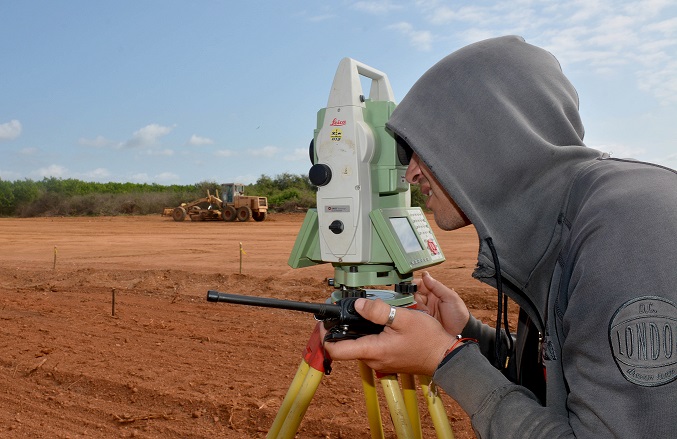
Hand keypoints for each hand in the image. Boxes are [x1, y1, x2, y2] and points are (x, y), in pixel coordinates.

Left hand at [322, 298, 454, 375]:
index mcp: (372, 350)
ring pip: (358, 346)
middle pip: (345, 347)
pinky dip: (367, 335)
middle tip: (343, 310)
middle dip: (341, 329)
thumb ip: (378, 311)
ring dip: (356, 331)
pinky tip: (377, 323)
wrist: (444, 356)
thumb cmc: (427, 339)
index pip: (336, 350)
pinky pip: (370, 348)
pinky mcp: (386, 360)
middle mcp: (373, 359)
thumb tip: (359, 304)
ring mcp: (380, 361)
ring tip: (362, 313)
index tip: (323, 324)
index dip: (324, 337)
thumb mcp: (402, 318)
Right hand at [414, 271, 469, 335]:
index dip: (413, 284)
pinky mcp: (422, 320)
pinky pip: (412, 315)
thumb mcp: (450, 297)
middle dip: (409, 296)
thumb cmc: (458, 313)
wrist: (461, 333)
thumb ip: (437, 286)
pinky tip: (412, 315)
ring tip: (414, 308)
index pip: (420, 284)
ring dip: (410, 305)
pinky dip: (411, 314)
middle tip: (409, 299)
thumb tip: (425, 274)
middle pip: (413, 294)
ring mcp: (424, 310)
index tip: (407, 286)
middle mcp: (428, 300)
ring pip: (411, 304)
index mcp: (435, 292)